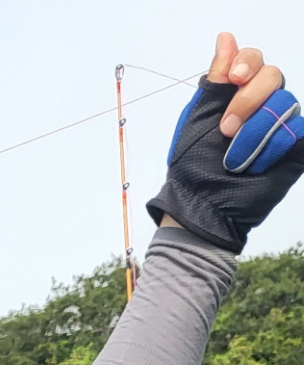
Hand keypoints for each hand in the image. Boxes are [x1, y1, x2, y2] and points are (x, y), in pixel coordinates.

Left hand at [147, 33, 303, 252]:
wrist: (203, 206)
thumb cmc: (193, 167)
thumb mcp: (198, 120)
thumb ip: (216, 80)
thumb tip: (226, 37)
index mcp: (235, 94)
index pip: (253, 60)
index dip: (247, 62)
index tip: (233, 77)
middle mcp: (261, 104)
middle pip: (273, 75)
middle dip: (248, 100)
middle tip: (226, 129)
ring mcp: (280, 123)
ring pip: (286, 102)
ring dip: (255, 131)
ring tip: (234, 159)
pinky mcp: (294, 145)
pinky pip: (297, 128)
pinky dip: (273, 145)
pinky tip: (254, 164)